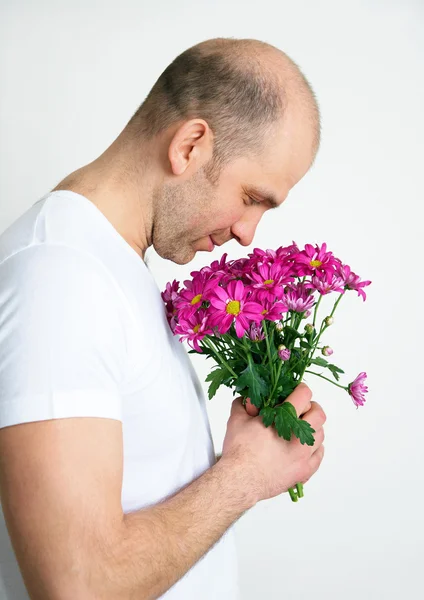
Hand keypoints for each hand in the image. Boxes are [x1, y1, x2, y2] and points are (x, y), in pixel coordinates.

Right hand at [221, 383, 325, 502]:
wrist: (239, 481)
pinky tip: (304, 447)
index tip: (297, 390)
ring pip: (321, 435)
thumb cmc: (239, 451)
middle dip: (310, 407)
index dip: (300, 389)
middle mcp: (299, 437)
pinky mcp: (304, 472)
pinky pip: (319, 456)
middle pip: (319, 414)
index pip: (304, 395)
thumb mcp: (236, 419)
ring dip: (313, 428)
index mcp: (285, 419)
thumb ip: (243, 404)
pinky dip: (314, 449)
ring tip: (299, 428)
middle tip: (301, 409)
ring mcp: (304, 456)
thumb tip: (247, 398)